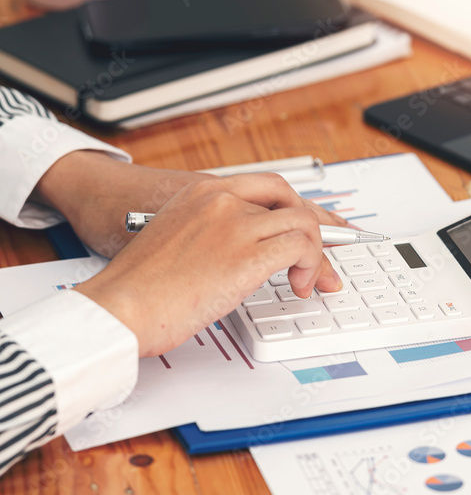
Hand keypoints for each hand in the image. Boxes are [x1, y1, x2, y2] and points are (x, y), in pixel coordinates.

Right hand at [76, 178, 342, 357]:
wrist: (120, 306)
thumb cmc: (138, 288)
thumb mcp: (174, 243)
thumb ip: (209, 237)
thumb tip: (238, 258)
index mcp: (201, 194)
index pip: (267, 187)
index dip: (298, 207)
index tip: (319, 224)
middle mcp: (221, 200)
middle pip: (291, 201)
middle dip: (317, 229)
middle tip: (325, 258)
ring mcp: (235, 224)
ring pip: (303, 223)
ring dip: (316, 255)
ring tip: (305, 282)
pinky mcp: (247, 254)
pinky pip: (302, 247)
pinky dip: (312, 267)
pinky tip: (299, 287)